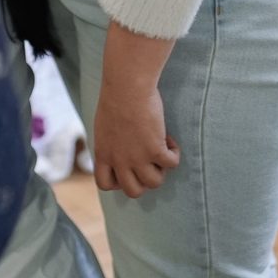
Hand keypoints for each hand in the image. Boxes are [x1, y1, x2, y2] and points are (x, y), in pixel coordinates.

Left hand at [91, 22, 180, 197]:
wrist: (127, 86)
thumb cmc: (116, 98)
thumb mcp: (104, 126)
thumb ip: (110, 142)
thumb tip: (120, 149)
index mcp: (103, 153)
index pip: (105, 184)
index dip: (118, 182)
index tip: (128, 169)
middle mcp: (119, 160)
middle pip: (133, 191)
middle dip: (143, 181)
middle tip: (148, 163)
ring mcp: (137, 157)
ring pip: (154, 183)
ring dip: (161, 170)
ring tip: (160, 151)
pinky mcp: (155, 149)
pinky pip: (171, 164)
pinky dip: (174, 154)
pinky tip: (170, 140)